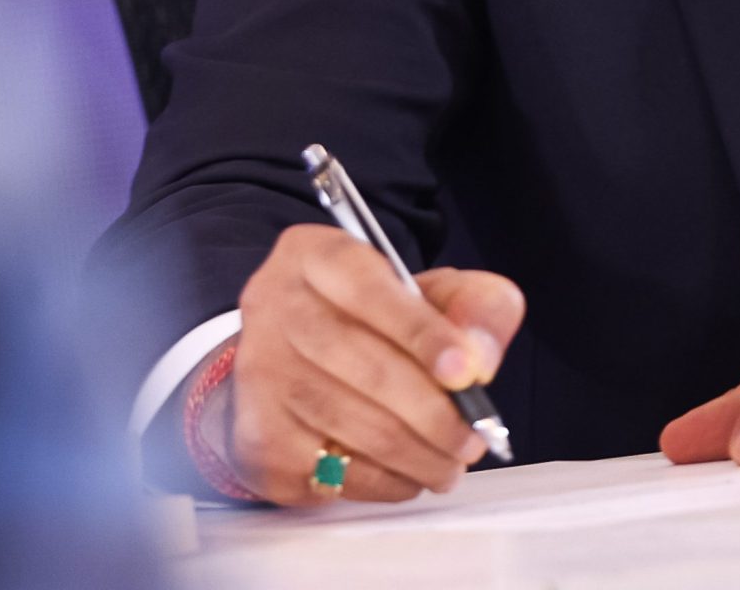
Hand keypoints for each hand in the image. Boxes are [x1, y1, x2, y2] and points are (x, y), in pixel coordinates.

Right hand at [225, 224, 525, 505]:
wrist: (294, 366)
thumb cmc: (373, 324)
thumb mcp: (432, 291)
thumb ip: (475, 306)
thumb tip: (479, 359)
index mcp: (317, 256)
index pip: (371, 291)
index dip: (423, 335)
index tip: (467, 373)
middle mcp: (274, 306)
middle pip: (367, 368)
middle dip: (435, 414)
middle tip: (473, 439)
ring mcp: (260, 374)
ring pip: (356, 426)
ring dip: (419, 457)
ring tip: (450, 463)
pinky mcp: (260, 437)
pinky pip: (335, 472)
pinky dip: (386, 482)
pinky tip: (408, 474)